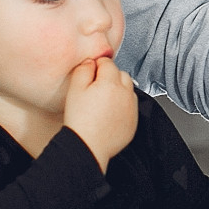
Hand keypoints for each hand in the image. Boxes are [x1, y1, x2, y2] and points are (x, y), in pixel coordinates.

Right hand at [63, 55, 138, 171]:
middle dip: (110, 76)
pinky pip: (131, 106)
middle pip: (121, 74)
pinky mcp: (134, 121)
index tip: (90, 73)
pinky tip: (109, 112)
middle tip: (95, 87)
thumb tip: (90, 62)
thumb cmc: (80, 120)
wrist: (87, 146)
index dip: (96, 66)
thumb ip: (83, 70)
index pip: (107, 63)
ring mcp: (132, 108)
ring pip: (128, 89)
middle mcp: (126, 93)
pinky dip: (123, 105)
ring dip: (119, 90)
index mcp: (111, 83)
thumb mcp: (75, 90)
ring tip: (102, 100)